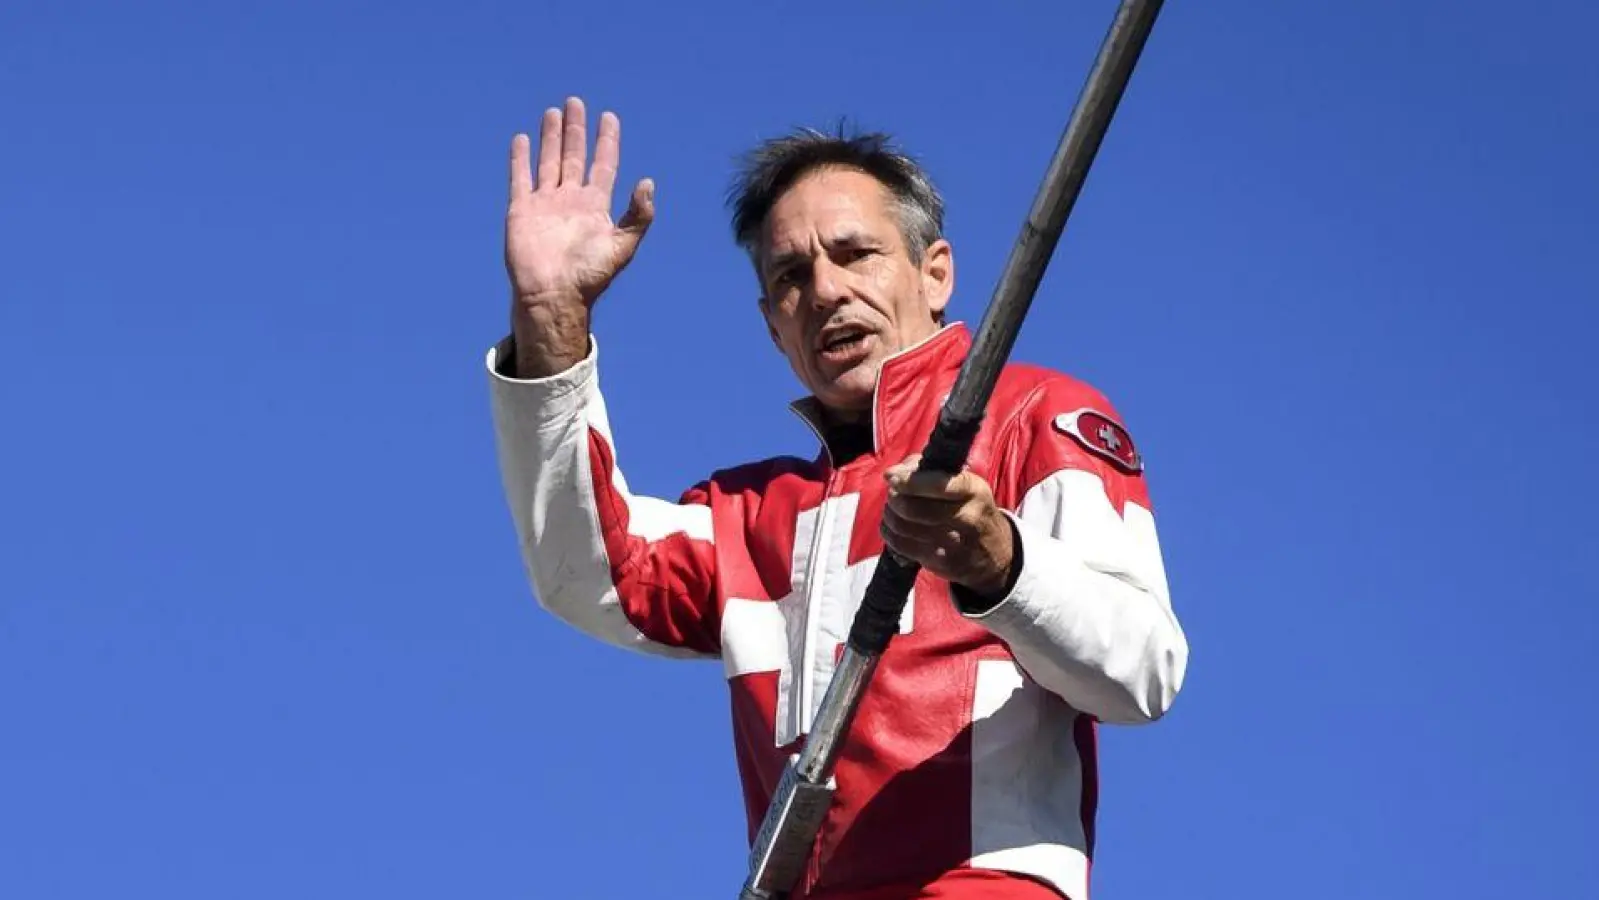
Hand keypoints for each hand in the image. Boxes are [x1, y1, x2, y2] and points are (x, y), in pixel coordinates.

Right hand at [503, 97, 654, 375]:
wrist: (554, 295)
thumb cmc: (590, 276)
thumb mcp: (622, 246)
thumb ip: (638, 215)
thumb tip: (648, 182)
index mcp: (595, 206)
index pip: (603, 164)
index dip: (606, 141)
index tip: (609, 117)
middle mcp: (571, 200)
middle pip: (574, 156)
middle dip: (576, 130)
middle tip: (576, 102)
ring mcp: (545, 203)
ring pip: (549, 161)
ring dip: (551, 137)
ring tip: (553, 112)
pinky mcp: (522, 210)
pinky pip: (520, 178)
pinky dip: (520, 158)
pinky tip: (521, 139)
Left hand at [880, 454, 1016, 596]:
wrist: (995, 553)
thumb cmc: (971, 508)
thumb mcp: (964, 483)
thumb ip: (928, 470)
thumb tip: (893, 474)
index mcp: (972, 490)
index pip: (935, 484)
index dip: (907, 481)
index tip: (890, 477)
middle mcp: (966, 516)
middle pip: (912, 507)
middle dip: (894, 498)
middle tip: (892, 494)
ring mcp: (953, 543)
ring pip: (903, 526)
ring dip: (890, 515)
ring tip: (892, 509)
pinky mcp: (940, 561)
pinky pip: (902, 545)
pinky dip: (890, 533)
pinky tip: (893, 527)